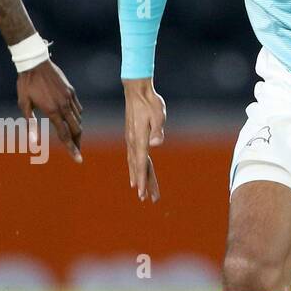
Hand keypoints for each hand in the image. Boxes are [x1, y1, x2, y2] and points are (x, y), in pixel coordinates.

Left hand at [17, 59, 82, 162]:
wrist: (34, 62)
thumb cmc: (26, 84)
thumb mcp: (24, 105)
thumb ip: (31, 124)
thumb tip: (33, 143)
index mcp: (52, 111)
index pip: (65, 135)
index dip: (71, 149)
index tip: (78, 160)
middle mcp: (64, 105)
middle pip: (76, 129)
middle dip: (77, 142)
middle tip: (77, 151)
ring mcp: (69, 97)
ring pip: (78, 119)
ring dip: (77, 130)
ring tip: (75, 138)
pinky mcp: (71, 90)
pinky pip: (78, 108)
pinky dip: (77, 117)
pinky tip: (73, 120)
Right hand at [123, 77, 164, 201]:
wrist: (136, 91)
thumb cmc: (150, 102)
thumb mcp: (158, 113)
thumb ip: (158, 129)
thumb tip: (156, 143)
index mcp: (140, 139)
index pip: (141, 163)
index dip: (142, 179)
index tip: (141, 192)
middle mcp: (133, 142)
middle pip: (139, 167)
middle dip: (143, 183)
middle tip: (147, 199)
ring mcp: (131, 140)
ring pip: (135, 163)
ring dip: (139, 177)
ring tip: (142, 192)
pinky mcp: (132, 137)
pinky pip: (134, 157)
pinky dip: (135, 168)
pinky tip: (136, 172)